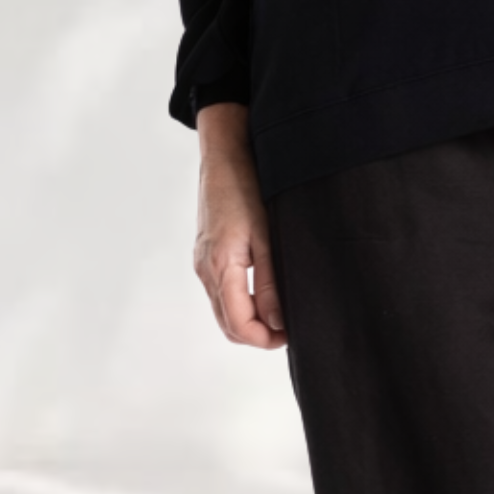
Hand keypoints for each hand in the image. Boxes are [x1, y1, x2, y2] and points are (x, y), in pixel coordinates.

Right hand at [194, 105, 287, 348]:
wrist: (224, 154)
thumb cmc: (245, 186)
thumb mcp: (266, 235)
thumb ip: (271, 282)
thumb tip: (278, 322)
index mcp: (221, 267)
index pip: (239, 324)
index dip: (265, 339)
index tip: (291, 335)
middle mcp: (206, 269)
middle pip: (228, 324)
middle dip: (258, 334)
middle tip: (289, 328)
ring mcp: (203, 262)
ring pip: (223, 310)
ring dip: (249, 319)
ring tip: (281, 310)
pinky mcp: (206, 253)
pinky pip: (221, 292)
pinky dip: (240, 302)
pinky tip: (263, 291)